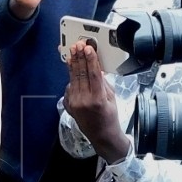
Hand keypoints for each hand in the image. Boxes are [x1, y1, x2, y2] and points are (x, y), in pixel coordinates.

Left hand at [63, 39, 129, 161]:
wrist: (102, 136)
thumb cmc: (109, 118)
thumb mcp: (112, 98)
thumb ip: (103, 83)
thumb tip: (97, 69)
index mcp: (98, 99)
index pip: (93, 74)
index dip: (90, 59)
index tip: (88, 48)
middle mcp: (84, 101)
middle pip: (81, 74)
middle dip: (79, 57)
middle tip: (78, 45)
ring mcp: (74, 103)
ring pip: (73, 79)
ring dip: (73, 64)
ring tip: (73, 52)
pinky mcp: (68, 105)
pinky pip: (69, 87)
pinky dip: (71, 77)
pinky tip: (72, 67)